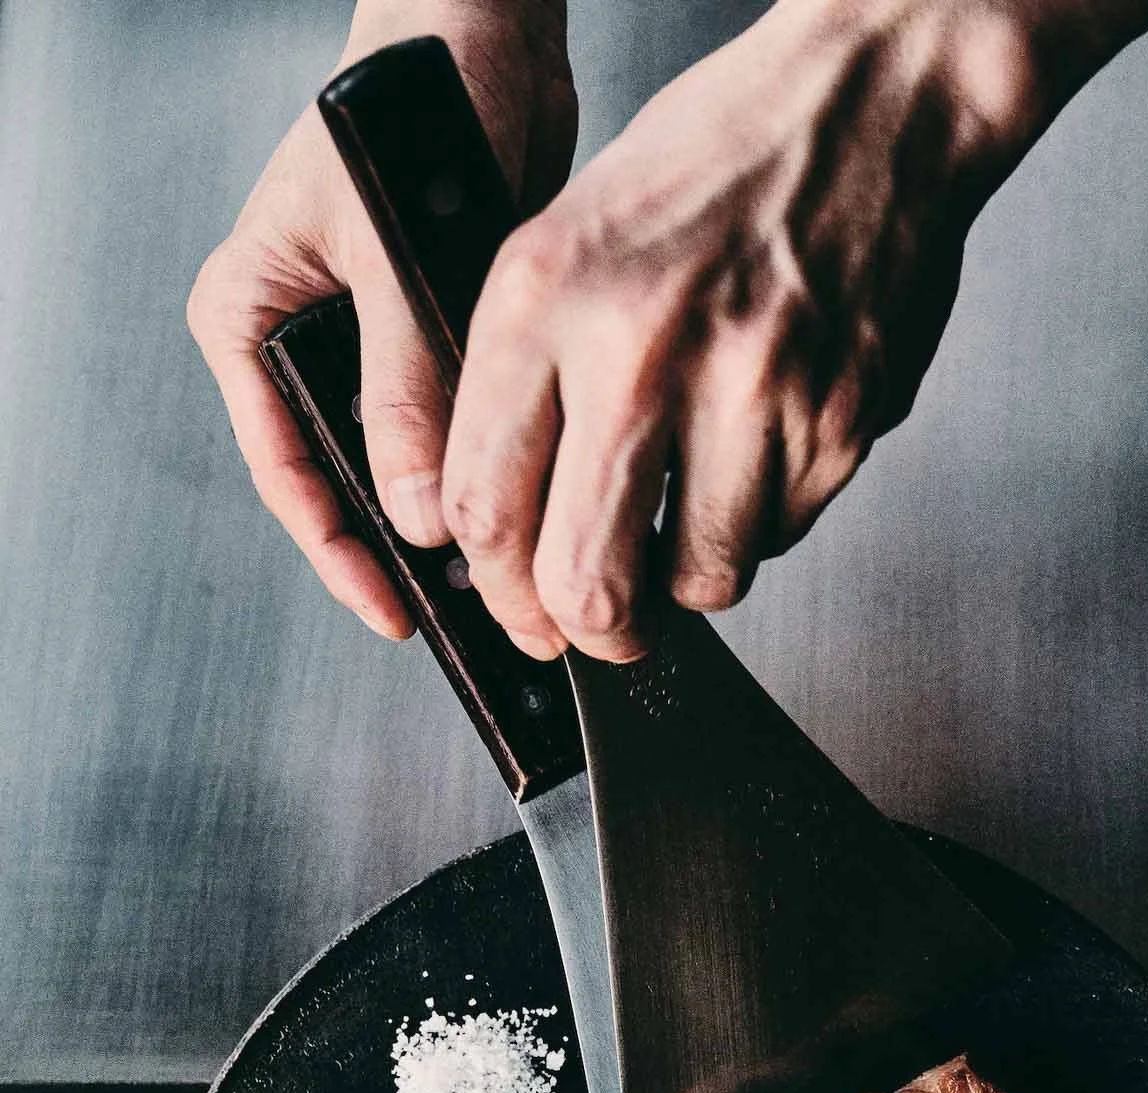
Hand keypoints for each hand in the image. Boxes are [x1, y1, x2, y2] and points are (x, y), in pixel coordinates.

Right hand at [187, 0, 575, 637]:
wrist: (479, 31)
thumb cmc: (410, 102)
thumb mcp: (394, 257)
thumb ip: (406, 385)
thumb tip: (416, 508)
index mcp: (251, 319)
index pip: (286, 468)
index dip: (341, 552)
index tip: (395, 611)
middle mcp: (304, 341)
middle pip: (347, 478)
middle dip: (405, 549)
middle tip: (468, 612)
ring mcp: (369, 344)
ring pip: (407, 461)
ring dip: (454, 516)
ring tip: (504, 577)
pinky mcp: (432, 336)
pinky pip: (456, 426)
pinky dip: (488, 468)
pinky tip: (528, 510)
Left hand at [445, 0, 1147, 661]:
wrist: (871, 104)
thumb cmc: (715, 167)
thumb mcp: (566, 238)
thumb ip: (523, 380)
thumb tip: (499, 526)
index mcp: (546, 295)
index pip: (484, 506)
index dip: (499, 592)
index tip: (517, 608)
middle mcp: (640, 348)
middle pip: (587, 583)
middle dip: (590, 632)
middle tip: (602, 624)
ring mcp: (748, 393)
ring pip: (698, 582)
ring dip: (688, 576)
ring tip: (689, 515)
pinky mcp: (835, 424)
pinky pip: (780, 537)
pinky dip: (763, 520)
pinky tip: (760, 448)